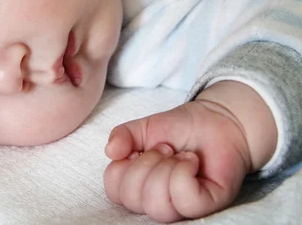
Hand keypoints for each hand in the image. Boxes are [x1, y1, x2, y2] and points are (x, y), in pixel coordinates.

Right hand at [103, 99, 250, 221]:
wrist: (216, 120)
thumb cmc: (179, 129)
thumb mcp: (142, 128)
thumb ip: (122, 136)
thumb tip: (110, 151)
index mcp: (138, 186)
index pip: (115, 191)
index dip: (123, 167)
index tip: (141, 148)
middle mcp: (157, 201)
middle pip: (133, 199)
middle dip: (146, 164)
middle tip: (165, 148)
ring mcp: (181, 207)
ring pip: (157, 205)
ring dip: (166, 168)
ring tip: (179, 155)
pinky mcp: (206, 204)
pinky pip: (184, 199)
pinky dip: (183, 172)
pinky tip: (190, 160)